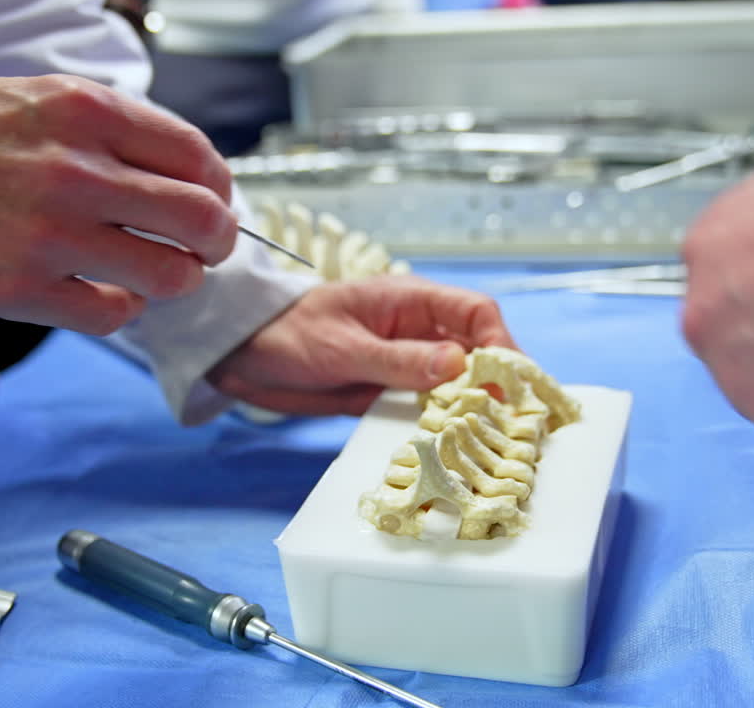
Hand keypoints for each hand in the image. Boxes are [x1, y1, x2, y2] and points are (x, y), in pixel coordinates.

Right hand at [0, 74, 235, 334]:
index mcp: (85, 112)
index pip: (198, 157)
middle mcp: (76, 170)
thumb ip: (112, 131)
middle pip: (202, 220)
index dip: (219, 190)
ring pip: (170, 275)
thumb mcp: (36, 101)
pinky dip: (121, 309)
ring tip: (154, 274)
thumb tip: (183, 174)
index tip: (212, 203)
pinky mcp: (20, 289)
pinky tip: (104, 294)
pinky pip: (113, 313)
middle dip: (216, 242)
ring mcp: (49, 233)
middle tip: (203, 250)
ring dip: (174, 280)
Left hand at [205, 276, 516, 414]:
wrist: (241, 355)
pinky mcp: (388, 394)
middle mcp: (417, 332)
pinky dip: (442, 429)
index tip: (506, 381)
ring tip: (494, 442)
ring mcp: (405, 364)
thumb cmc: (287, 333)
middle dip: (498, 383)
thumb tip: (460, 365)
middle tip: (512, 422)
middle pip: (477, 351)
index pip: (476, 313)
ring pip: (457, 385)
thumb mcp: (342, 346)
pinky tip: (453, 451)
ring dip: (474, 410)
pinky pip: (426, 410)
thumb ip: (398, 358)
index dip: (500, 343)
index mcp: (411, 301)